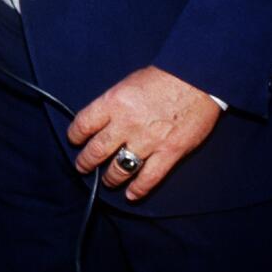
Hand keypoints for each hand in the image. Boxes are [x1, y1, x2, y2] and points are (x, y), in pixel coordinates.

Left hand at [67, 65, 220, 201]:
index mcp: (113, 102)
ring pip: (120, 168)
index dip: (75, 135)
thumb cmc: (161, 77)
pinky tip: (130, 195)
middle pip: (97, 150)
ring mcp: (148, 140)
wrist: (196, 78)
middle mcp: (126, 123)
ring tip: (108, 181)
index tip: (74, 140)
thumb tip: (102, 122)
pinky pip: (149, 178)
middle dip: (86, 162)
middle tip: (83, 166)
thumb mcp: (127, 84)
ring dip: (110, 178)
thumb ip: (114, 105)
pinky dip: (138, 189)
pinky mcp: (170, 152)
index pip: (84, 124)